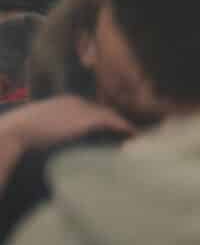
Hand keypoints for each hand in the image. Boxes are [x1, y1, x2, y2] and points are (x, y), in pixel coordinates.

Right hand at [1, 96, 130, 151]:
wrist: (18, 131)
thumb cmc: (25, 135)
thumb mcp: (44, 130)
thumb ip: (59, 132)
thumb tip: (66, 144)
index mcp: (65, 102)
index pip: (91, 110)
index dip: (104, 122)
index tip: (114, 133)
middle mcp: (76, 101)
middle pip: (103, 111)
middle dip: (116, 122)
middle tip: (130, 135)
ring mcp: (83, 107)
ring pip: (110, 115)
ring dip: (123, 126)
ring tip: (136, 138)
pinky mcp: (88, 117)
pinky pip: (113, 121)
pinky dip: (125, 128)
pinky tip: (134, 136)